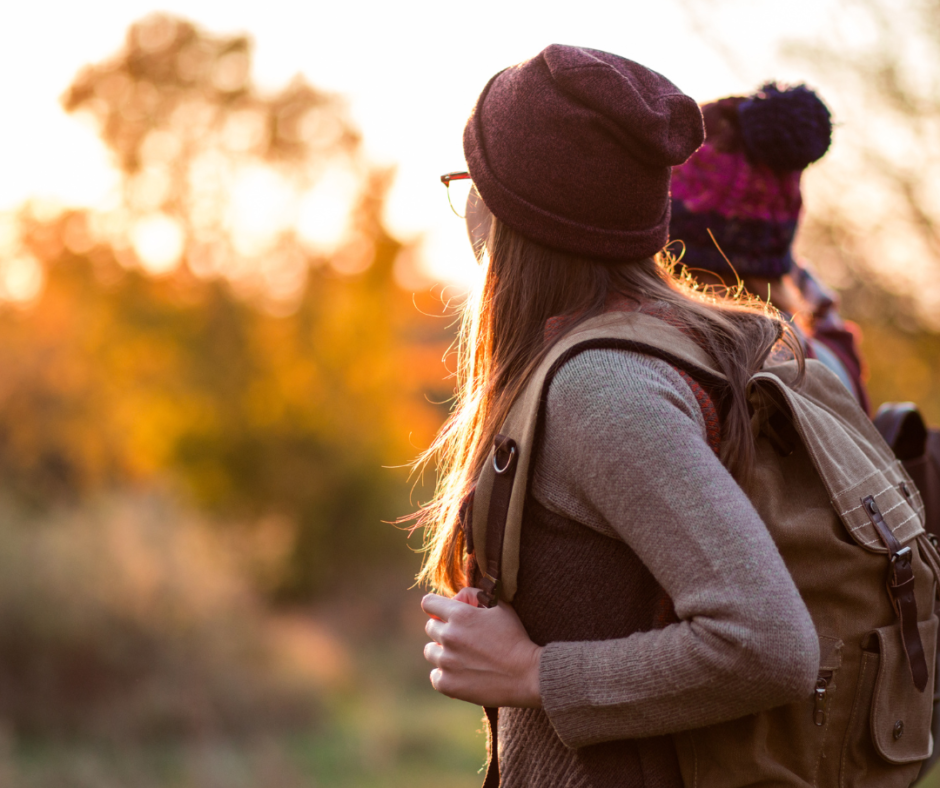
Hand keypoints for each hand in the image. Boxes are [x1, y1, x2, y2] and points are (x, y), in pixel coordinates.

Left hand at [421, 588, 542, 707]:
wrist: (527, 674)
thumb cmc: (515, 638)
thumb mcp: (500, 607)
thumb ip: (475, 595)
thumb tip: (457, 597)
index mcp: (459, 615)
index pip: (428, 603)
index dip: (435, 607)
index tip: (443, 614)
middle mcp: (449, 636)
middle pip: (430, 627)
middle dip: (443, 628)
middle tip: (462, 637)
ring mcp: (446, 662)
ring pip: (430, 651)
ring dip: (442, 652)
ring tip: (462, 657)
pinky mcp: (447, 684)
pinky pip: (434, 675)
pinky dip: (445, 675)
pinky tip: (461, 673)